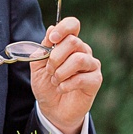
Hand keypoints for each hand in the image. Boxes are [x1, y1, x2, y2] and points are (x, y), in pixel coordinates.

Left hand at [29, 17, 101, 133]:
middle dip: (55, 58)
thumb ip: (42, 49)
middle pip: (73, 42)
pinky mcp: (95, 80)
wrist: (52, 109)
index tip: (52, 39)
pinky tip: (62, 88)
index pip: (73, 25)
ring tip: (55, 81)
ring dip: (61, 72)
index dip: (63, 28)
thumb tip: (50, 29)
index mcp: (69, 44)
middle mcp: (83, 51)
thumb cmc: (46, 85)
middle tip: (49, 70)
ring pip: (79, 59)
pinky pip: (82, 77)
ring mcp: (91, 65)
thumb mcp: (37, 66)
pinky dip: (66, 84)